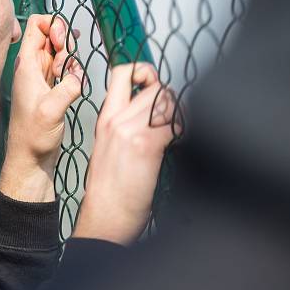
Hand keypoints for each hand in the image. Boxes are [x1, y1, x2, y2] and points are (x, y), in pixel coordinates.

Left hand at [0, 14, 83, 201]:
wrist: (31, 159)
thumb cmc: (32, 137)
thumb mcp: (51, 110)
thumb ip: (67, 87)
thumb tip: (77, 76)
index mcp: (26, 65)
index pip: (37, 24)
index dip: (54, 26)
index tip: (64, 43)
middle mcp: (32, 67)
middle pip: (52, 34)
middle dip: (66, 43)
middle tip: (65, 65)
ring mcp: (42, 77)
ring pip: (60, 51)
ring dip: (70, 59)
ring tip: (67, 78)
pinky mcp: (51, 88)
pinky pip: (65, 69)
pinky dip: (73, 73)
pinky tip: (73, 86)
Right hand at [72, 63, 176, 243]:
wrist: (105, 218)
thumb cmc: (109, 192)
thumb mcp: (108, 150)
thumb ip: (126, 128)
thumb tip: (156, 117)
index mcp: (106, 119)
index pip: (121, 74)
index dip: (143, 71)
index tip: (153, 83)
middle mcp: (116, 121)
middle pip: (155, 87)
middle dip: (172, 99)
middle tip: (174, 117)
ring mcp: (130, 132)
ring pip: (167, 102)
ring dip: (180, 114)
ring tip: (178, 131)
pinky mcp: (146, 146)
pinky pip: (174, 125)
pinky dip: (184, 131)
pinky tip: (180, 143)